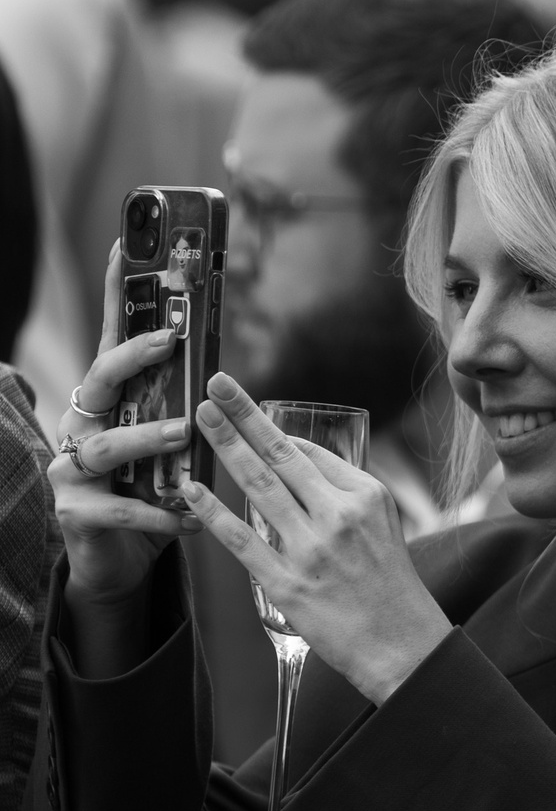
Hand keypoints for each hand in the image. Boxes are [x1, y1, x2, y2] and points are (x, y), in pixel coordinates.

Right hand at [54, 246, 205, 614]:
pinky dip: (161, 515)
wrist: (120, 563)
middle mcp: (83, 425)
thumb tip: (227, 373)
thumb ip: (188, 413)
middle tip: (165, 342)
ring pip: (109, 444)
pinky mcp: (76, 512)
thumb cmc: (153, 494)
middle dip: (129, 357)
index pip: (112, 339)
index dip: (118, 295)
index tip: (127, 247)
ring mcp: (72, 467)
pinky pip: (122, 509)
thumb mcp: (173, 448)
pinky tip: (192, 520)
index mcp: (110, 403)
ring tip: (185, 435)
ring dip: (149, 437)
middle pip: (99, 378)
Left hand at [180, 374, 451, 704]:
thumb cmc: (392, 585)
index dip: (270, 428)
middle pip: (281, 456)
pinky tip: (192, 488)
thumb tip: (302, 464)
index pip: (309, 452)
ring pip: (258, 486)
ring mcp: (312, 549)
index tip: (243, 406)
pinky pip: (241, 539)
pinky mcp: (288, 582)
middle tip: (214, 386)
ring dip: (225, 447)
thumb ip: (344, 495)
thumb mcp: (384, 526)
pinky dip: (212, 511)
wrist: (402, 644)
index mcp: (367, 497)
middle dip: (243, 417)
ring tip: (200, 419)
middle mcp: (339, 516)